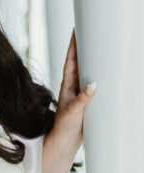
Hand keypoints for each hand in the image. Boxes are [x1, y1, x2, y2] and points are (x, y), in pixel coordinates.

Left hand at [53, 29, 95, 152]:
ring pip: (89, 71)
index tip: (76, 29)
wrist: (64, 142)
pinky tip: (108, 72)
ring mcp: (81, 92)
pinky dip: (101, 75)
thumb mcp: (73, 111)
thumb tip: (93, 85)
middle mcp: (74, 85)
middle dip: (85, 46)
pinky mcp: (88, 100)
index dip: (73, 44)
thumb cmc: (64, 127)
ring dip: (94, 59)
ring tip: (102, 45)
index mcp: (67, 84)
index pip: (70, 60)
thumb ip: (83, 99)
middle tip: (93, 30)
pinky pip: (95, 83)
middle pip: (80, 61)